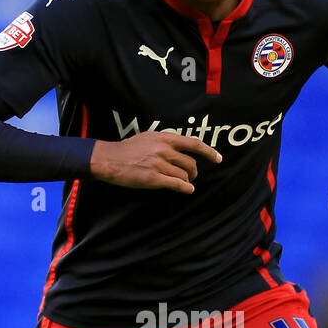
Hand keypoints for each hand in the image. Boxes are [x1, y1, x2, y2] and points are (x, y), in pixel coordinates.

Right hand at [90, 131, 221, 193]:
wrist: (109, 159)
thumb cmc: (128, 149)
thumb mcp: (149, 137)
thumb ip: (166, 141)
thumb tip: (182, 147)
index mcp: (165, 138)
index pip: (194, 144)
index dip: (209, 152)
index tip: (218, 159)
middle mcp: (164, 150)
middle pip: (190, 163)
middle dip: (194, 172)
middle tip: (191, 175)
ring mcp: (159, 164)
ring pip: (184, 175)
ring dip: (187, 180)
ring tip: (184, 182)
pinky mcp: (153, 178)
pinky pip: (176, 184)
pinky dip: (185, 188)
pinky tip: (187, 190)